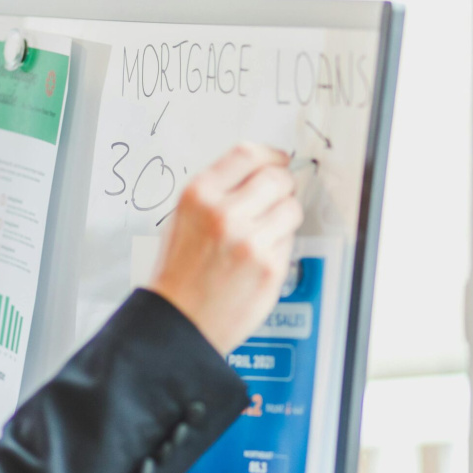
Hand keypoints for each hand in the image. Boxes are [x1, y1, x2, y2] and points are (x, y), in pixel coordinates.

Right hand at [149, 143, 302, 354]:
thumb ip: (218, 192)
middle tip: (278, 194)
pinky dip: (281, 244)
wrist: (180, 319)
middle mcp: (224, 213)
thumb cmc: (180, 271)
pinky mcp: (270, 267)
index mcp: (198, 195)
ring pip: (291, 207)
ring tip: (267, 228)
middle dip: (282, 183)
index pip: (247, 154)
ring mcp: (250, 241)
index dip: (271, 154)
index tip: (279, 159)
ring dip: (285, 214)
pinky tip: (261, 255)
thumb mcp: (183, 217)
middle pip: (276, 177)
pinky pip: (290, 240)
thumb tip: (258, 172)